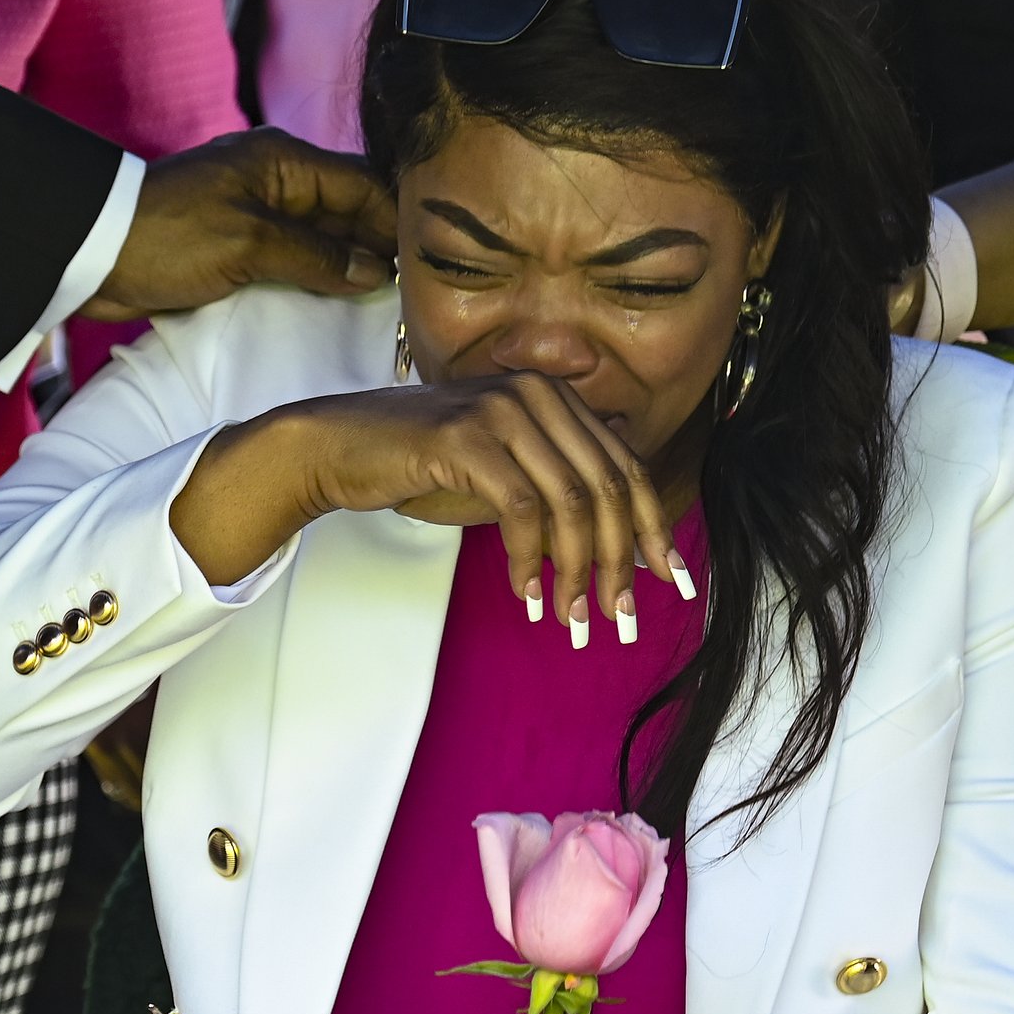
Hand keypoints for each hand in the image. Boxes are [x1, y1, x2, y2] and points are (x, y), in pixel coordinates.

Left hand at [77, 128, 396, 319]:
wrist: (91, 253)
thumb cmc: (167, 237)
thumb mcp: (249, 244)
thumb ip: (317, 256)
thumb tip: (375, 273)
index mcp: (283, 162)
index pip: (365, 185)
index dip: (401, 221)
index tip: (434, 261)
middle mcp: (279, 180)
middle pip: (351, 208)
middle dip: (384, 244)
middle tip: (423, 289)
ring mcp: (261, 211)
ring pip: (328, 234)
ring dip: (355, 263)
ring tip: (393, 301)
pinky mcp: (242, 242)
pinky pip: (299, 255)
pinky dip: (323, 274)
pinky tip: (344, 301)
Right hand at [174, 373, 689, 640]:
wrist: (339, 448)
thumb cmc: (424, 465)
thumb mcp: (505, 476)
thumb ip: (558, 495)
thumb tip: (621, 547)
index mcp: (556, 397)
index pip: (625, 466)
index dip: (653, 527)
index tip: (673, 581)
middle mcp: (537, 393)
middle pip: (608, 486)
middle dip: (621, 560)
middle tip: (621, 618)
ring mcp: (502, 409)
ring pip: (571, 501)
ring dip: (577, 571)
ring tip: (573, 620)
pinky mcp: (466, 436)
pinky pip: (521, 508)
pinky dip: (530, 560)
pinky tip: (526, 595)